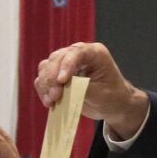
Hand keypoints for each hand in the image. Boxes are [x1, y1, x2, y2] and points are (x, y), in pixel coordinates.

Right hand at [34, 42, 148, 139]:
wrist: (113, 105)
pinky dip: (43, 89)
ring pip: (46, 67)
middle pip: (57, 58)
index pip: (77, 52)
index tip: (62, 81)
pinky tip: (49, 102)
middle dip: (52, 78)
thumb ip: (81, 88)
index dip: (66, 65)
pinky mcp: (58, 76)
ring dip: (45, 84)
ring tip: (51, 101)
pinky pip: (43, 78)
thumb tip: (62, 87)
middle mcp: (78, 55)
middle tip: (55, 96)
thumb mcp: (100, 93)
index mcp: (94, 53)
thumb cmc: (112, 96)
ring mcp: (66, 64)